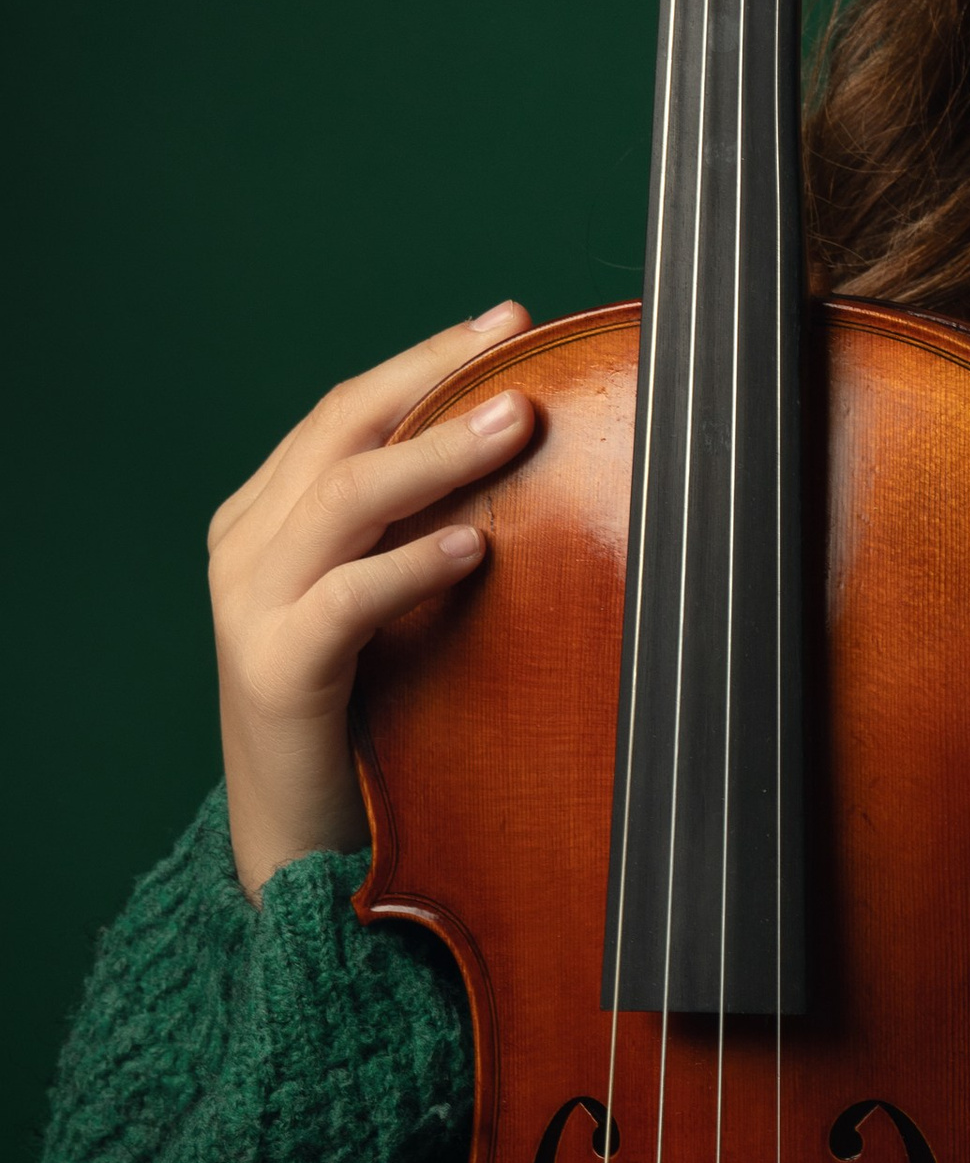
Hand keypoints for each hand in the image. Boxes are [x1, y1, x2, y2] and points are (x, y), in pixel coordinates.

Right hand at [209, 302, 536, 900]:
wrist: (303, 841)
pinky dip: (411, 565)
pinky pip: (345, 599)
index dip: (427, 359)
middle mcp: (249, 546)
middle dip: (433, 375)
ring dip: (436, 453)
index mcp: (272, 516)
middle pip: (344, 427)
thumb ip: (427, 527)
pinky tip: (475, 545)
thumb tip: (528, 446)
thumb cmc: (369, 713)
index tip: (508, 321)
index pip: (351, 409)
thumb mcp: (396, 599)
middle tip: (518, 341)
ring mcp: (252, 606)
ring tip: (516, 422)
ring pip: (343, 497)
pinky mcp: (274, 672)